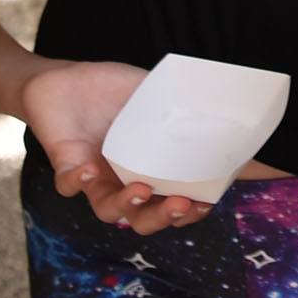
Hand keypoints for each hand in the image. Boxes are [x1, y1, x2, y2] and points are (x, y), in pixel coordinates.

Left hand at [26, 58, 212, 234]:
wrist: (65, 77)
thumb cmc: (113, 90)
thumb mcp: (155, 95)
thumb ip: (185, 107)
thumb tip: (232, 108)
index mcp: (148, 169)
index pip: (170, 203)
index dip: (189, 212)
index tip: (206, 202)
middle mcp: (122, 181)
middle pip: (142, 219)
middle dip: (162, 218)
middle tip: (180, 203)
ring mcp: (94, 177)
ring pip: (106, 210)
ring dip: (125, 207)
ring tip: (140, 190)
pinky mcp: (65, 163)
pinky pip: (67, 184)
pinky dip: (78, 182)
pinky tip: (90, 169)